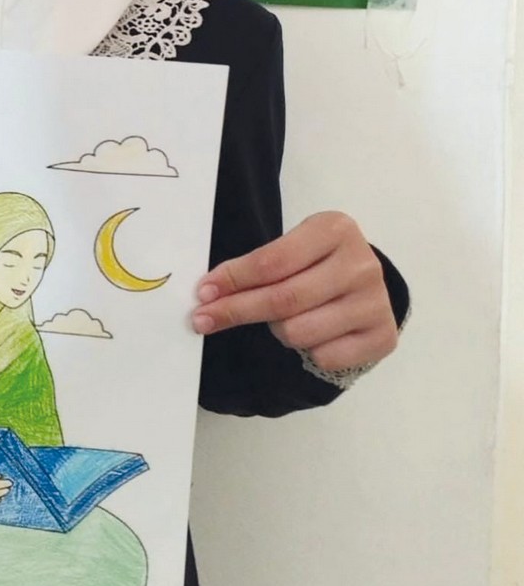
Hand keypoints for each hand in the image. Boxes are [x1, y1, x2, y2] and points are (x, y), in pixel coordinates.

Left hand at [192, 211, 397, 372]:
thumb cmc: (317, 262)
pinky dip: (307, 351)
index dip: (233, 279)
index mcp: (335, 229)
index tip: (203, 293)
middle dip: (236, 310)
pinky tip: (313, 334)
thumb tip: (208, 293)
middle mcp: (361, 264)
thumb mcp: (293, 248)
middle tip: (203, 319)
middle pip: (283, 299)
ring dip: (277, 330)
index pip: (272, 261)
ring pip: (299, 332)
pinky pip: (323, 356)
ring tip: (282, 319)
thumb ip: (259, 266)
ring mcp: (376, 302)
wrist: (365, 284)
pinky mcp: (382, 337)